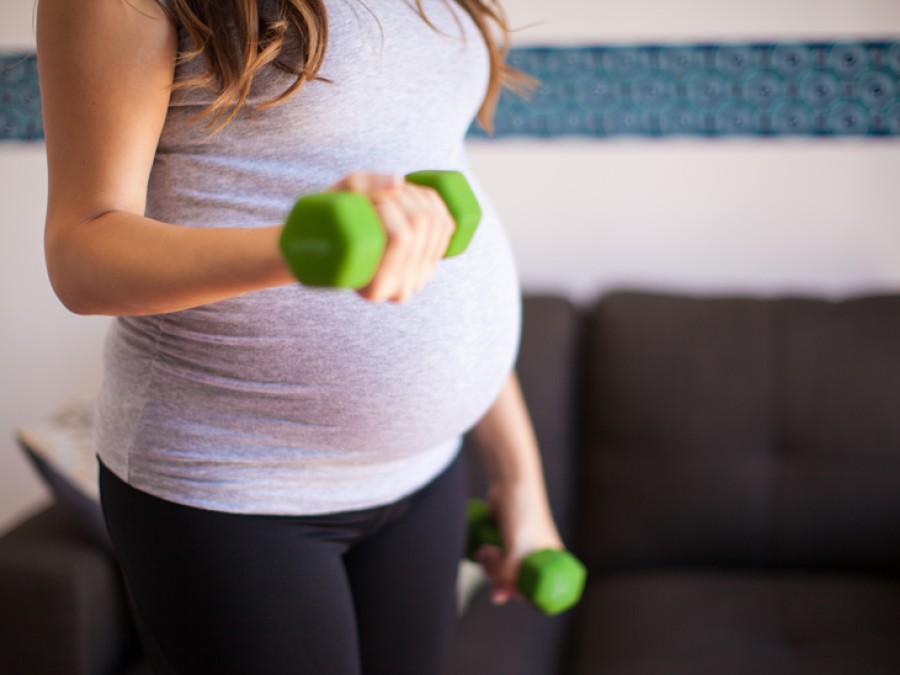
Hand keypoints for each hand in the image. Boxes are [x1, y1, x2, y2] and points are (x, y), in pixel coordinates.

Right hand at [329, 173, 455, 302]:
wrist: (326, 247)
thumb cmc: (322, 225)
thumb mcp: (330, 200)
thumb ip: (359, 185)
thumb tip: (399, 181)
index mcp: (373, 289)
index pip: (400, 237)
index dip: (387, 205)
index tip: (366, 195)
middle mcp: (400, 289)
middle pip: (419, 227)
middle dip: (401, 196)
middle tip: (377, 189)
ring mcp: (419, 277)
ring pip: (436, 223)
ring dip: (415, 195)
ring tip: (390, 191)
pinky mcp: (430, 261)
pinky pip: (447, 226)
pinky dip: (433, 201)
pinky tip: (415, 194)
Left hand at [473, 482, 564, 605]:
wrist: (510, 481)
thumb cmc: (523, 514)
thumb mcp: (517, 550)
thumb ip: (508, 576)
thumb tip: (497, 599)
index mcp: (553, 560)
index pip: (538, 591)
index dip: (519, 593)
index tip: (503, 588)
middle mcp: (540, 555)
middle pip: (517, 582)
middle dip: (500, 576)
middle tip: (492, 562)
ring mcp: (522, 547)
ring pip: (504, 571)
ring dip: (491, 566)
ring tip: (485, 551)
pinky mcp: (507, 539)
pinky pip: (497, 559)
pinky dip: (488, 558)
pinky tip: (482, 550)